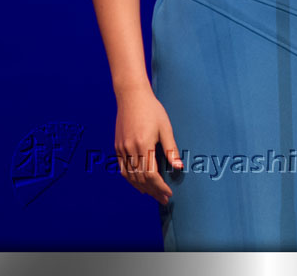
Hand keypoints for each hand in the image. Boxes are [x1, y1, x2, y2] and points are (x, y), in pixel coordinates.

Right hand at [114, 85, 182, 203]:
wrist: (131, 95)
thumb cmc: (152, 109)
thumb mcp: (165, 127)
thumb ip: (171, 148)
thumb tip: (179, 167)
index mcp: (144, 144)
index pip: (151, 174)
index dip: (160, 187)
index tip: (169, 194)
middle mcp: (130, 149)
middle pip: (141, 178)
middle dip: (153, 191)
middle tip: (163, 199)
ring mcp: (122, 148)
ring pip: (130, 176)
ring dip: (141, 188)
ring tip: (152, 195)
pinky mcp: (117, 146)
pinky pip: (123, 168)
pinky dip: (131, 179)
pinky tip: (138, 183)